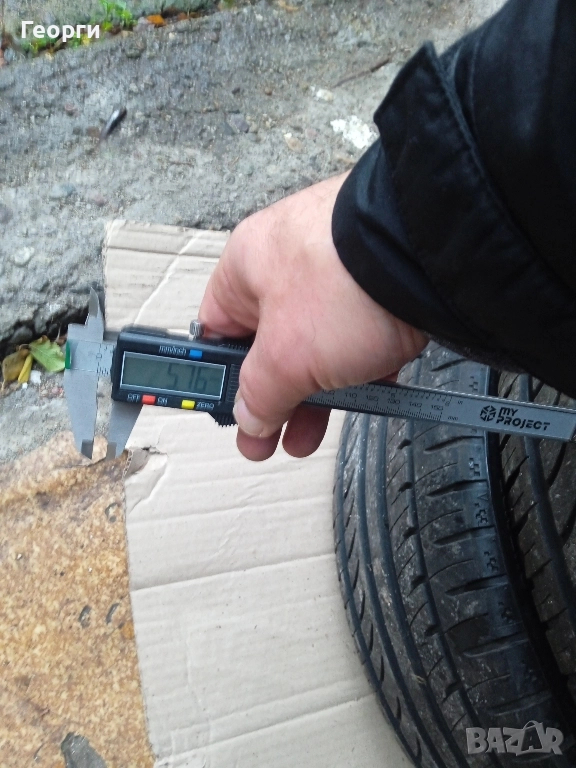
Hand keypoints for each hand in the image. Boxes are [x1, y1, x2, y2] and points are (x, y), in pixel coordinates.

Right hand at [198, 173, 426, 460]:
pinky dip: (357, 370)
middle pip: (268, 345)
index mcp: (245, 267)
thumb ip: (259, 394)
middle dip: (272, 399)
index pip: (217, 333)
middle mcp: (287, 263)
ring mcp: (336, 272)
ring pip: (315, 345)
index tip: (231, 415)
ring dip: (314, 394)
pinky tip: (366, 398)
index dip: (221, 381)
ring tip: (313, 432)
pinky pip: (357, 336)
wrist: (428, 254)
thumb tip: (250, 416)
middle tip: (270, 436)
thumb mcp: (286, 356)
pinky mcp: (378, 286)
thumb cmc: (347, 281)